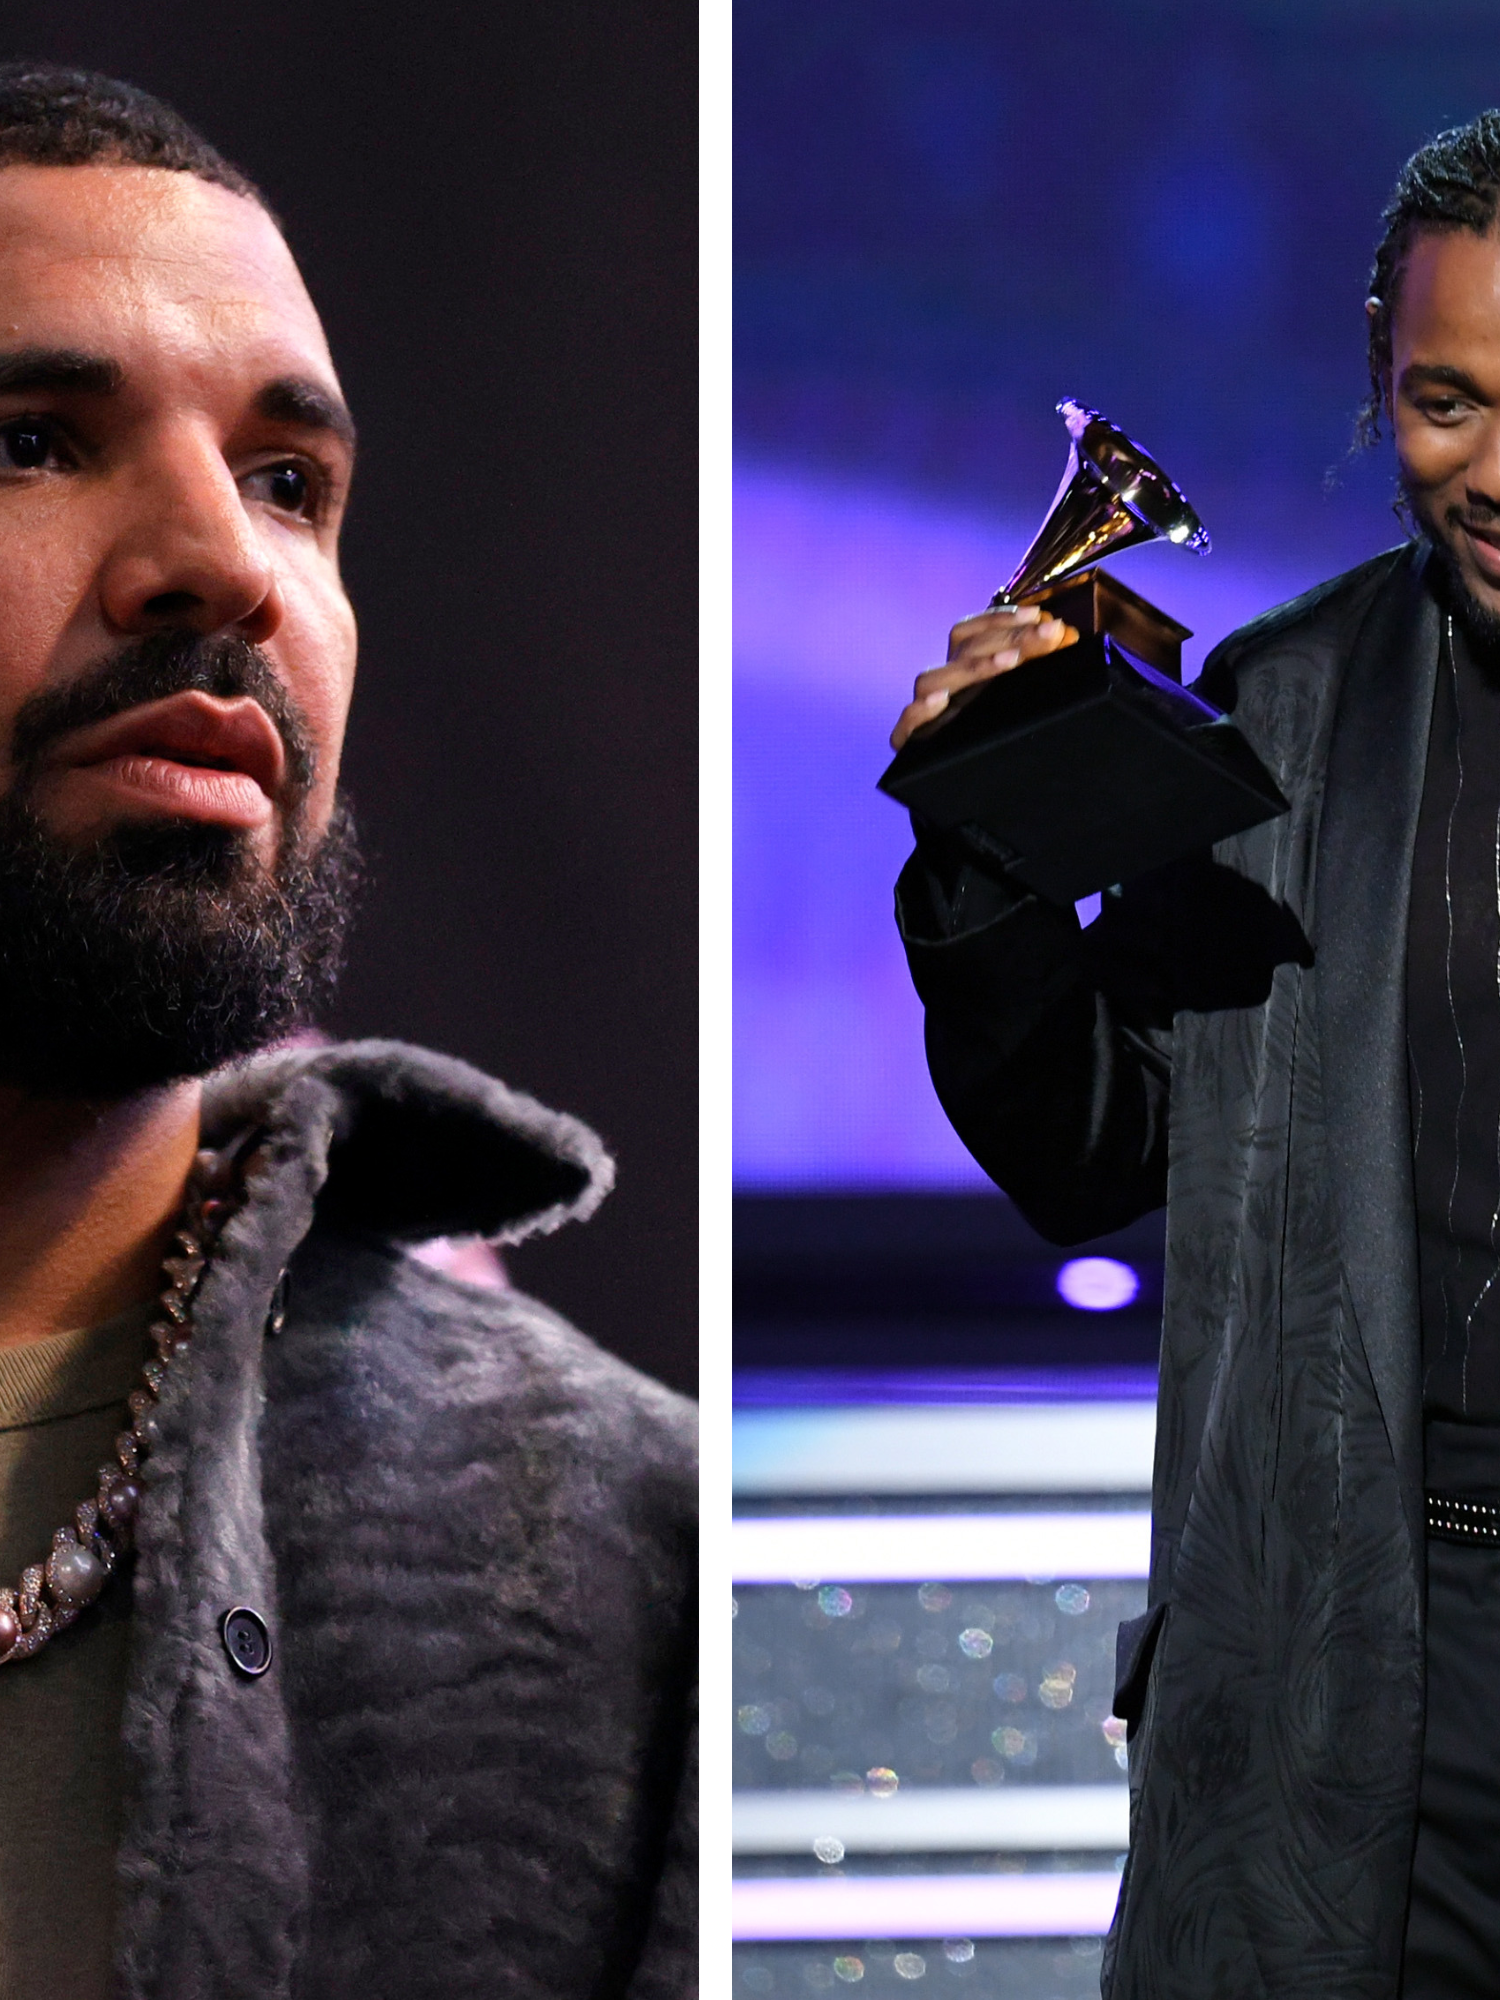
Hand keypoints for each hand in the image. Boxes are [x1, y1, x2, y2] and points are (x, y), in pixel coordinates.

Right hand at [889, 606, 1078, 750]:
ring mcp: (926, 714)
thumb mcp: (1025, 698)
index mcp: (962, 669)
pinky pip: (906, 727)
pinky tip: (940, 701)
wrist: (977, 797)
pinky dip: (920, 712)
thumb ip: (1039, 666)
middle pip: (963, 651)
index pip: (970, 632)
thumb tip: (1066, 636)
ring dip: (973, 667)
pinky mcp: (913, 745)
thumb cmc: (1005, 738)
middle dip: (1010, 638)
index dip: (1002, 619)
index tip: (1040, 617)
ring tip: (1011, 661)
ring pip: (931, 681)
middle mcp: (943, 685)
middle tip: (1049, 635)